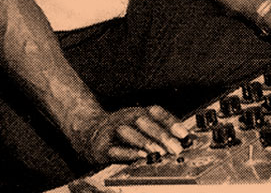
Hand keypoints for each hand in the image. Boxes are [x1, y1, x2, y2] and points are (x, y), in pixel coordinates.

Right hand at [73, 105, 189, 164]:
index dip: (171, 121)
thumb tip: (182, 140)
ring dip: (144, 142)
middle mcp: (124, 118)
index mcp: (136, 112)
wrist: (86, 132)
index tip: (184, 134)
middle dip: (161, 135)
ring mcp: (112, 131)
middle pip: (143, 122)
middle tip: (175, 148)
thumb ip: (157, 130)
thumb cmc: (119, 130)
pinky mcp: (101, 147)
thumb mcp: (137, 125)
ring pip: (128, 133)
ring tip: (158, 152)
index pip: (155, 112)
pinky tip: (139, 157)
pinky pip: (114, 149)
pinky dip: (127, 153)